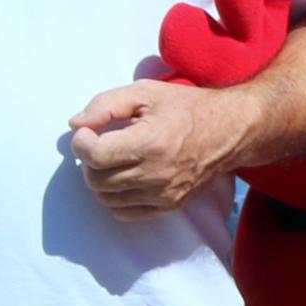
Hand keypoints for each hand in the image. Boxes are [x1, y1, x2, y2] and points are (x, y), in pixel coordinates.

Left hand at [68, 78, 241, 216]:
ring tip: (113, 160)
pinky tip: (124, 177)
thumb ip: (105, 105)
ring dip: (100, 179)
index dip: (81, 142)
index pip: (95, 155)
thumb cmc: (186, 108)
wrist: (230, 131)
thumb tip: (75, 125)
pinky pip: (124, 213)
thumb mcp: (145, 92)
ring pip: (106, 198)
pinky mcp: (169, 205)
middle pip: (96, 179)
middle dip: (88, 160)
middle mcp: (156, 173)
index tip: (88, 131)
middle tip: (100, 143)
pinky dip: (116, 197)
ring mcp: (163, 193)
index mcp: (150, 142)